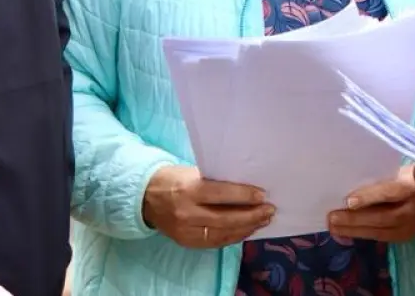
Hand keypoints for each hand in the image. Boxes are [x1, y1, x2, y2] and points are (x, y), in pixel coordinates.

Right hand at [143, 165, 274, 248]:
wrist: (145, 196)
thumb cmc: (173, 178)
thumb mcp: (192, 172)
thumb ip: (215, 182)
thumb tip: (245, 188)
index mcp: (188, 190)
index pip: (222, 195)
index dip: (244, 196)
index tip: (263, 195)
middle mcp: (187, 213)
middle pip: (226, 219)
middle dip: (251, 216)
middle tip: (269, 211)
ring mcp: (186, 231)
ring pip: (223, 234)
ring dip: (246, 228)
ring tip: (262, 221)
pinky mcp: (186, 241)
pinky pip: (215, 242)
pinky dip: (233, 236)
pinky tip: (245, 230)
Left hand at [327, 165, 414, 243]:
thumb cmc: (410, 177)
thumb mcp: (400, 171)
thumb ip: (381, 178)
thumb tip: (349, 182)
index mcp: (412, 185)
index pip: (390, 192)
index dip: (369, 197)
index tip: (348, 201)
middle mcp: (414, 208)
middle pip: (383, 216)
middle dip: (355, 218)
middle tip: (332, 217)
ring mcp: (412, 225)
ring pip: (380, 231)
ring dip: (354, 229)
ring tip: (333, 227)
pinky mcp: (406, 236)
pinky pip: (381, 237)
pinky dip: (361, 234)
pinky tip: (345, 233)